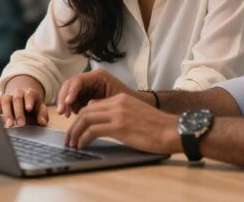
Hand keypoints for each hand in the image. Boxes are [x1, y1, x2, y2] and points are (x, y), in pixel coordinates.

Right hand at [0, 75, 48, 127]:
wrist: (21, 95)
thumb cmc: (32, 105)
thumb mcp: (40, 108)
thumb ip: (42, 114)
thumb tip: (42, 122)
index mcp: (29, 93)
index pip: (29, 95)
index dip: (29, 101)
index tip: (28, 109)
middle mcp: (17, 93)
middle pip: (17, 100)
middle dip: (18, 112)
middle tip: (21, 124)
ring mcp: (7, 96)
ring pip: (5, 102)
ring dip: (7, 113)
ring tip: (9, 125)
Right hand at [56, 69, 135, 116]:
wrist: (135, 106)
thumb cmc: (127, 102)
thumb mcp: (113, 101)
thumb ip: (99, 103)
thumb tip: (85, 108)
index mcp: (98, 76)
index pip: (79, 80)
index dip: (71, 91)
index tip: (67, 103)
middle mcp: (90, 78)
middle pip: (70, 84)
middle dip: (64, 98)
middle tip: (62, 112)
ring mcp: (87, 86)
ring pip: (69, 92)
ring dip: (65, 103)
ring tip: (67, 115)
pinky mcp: (85, 94)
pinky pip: (73, 99)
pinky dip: (71, 107)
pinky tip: (71, 115)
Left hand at [64, 93, 179, 152]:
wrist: (173, 130)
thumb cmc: (157, 127)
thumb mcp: (135, 114)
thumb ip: (118, 113)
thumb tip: (100, 119)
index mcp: (120, 98)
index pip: (92, 105)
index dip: (81, 118)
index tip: (76, 130)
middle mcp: (117, 102)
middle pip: (85, 111)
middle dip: (73, 126)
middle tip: (69, 139)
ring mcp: (118, 114)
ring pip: (85, 119)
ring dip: (75, 133)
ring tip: (72, 144)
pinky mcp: (119, 126)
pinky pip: (93, 131)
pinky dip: (83, 139)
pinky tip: (82, 146)